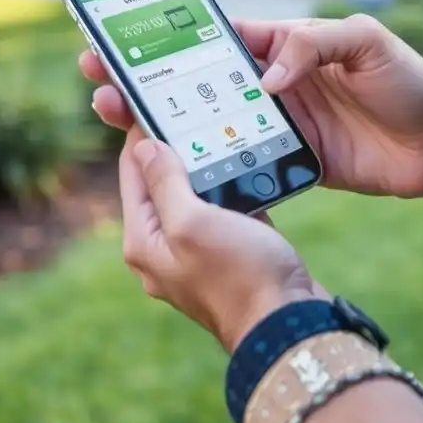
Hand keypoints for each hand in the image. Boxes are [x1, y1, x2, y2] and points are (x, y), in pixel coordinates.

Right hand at [82, 14, 422, 197]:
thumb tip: (265, 77)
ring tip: (118, 125)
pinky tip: (174, 175)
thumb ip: (313, 45)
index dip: (167, 38)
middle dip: (146, 84)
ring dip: (166, 127)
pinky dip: (210, 171)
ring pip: (209, 126)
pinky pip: (243, 166)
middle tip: (100, 87)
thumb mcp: (366, 42)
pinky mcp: (293, 164)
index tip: (122, 38)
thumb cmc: (409, 80)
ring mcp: (280, 127)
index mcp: (285, 47)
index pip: (215, 38)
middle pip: (196, 84)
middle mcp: (274, 86)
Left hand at [117, 127, 320, 351]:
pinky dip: (233, 189)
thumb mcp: (193, 222)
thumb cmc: (240, 276)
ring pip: (196, 196)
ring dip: (208, 166)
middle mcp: (164, 250)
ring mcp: (197, 255)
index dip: (144, 132)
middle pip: (162, 184)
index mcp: (143, 241)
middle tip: (193, 107)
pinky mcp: (230, 256)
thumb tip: (144, 147)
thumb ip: (165, 182)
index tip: (159, 97)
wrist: (289, 325)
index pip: (133, 172)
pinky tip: (248, 165)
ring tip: (222, 128)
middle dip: (176, 147)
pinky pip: (224, 213)